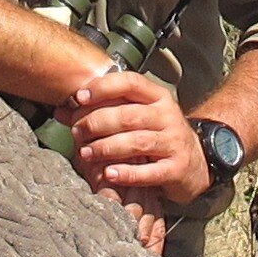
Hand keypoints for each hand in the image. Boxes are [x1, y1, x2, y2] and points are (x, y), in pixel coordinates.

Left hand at [57, 69, 213, 209]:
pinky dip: (128, 173)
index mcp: (157, 97)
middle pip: (128, 115)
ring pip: (137, 142)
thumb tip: (59, 111)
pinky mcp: (177, 168)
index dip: (103, 87)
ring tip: (85, 153)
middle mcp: (168, 116)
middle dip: (97, 123)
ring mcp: (174, 142)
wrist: (198, 161)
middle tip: (76, 132)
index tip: (79, 97)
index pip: (131, 82)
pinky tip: (109, 173)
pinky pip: (150, 171)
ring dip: (107, 147)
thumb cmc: (157, 134)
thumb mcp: (136, 117)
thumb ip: (102, 111)